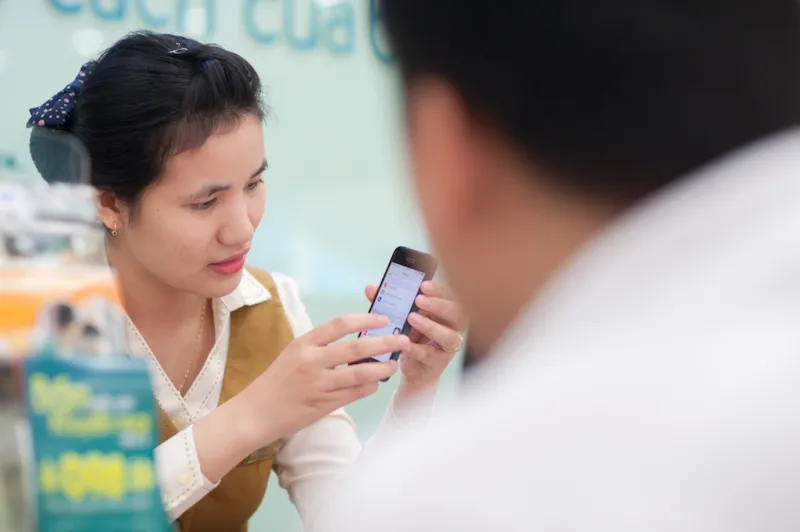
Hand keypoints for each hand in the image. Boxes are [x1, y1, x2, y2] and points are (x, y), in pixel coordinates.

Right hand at [240, 313, 410, 442]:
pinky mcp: (324, 404)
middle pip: (356, 347)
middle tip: (402, 340)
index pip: (339, 324)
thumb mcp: (294, 355)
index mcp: (304, 343)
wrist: (256, 412)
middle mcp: (312, 361)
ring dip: (382, 368)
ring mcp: (319, 384)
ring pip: (360, 372)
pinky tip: (376, 383)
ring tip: (394, 365)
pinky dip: (369, 387)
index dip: (365, 319)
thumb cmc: (276, 381)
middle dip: (384, 342)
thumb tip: (357, 342)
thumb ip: (321, 347)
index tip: (383, 319)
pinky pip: (354, 393)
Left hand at [364, 281, 466, 392]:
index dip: (439, 290)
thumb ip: (388, 303)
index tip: (424, 285)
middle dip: (438, 305)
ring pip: (449, 336)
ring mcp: (446, 346)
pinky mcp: (438, 363)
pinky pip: (430, 355)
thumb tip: (371, 288)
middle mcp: (450, 327)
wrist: (412, 369)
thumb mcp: (400, 318)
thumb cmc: (410, 338)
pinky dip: (417, 349)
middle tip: (418, 300)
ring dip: (431, 326)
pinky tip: (406, 344)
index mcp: (444, 312)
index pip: (449, 296)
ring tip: (412, 318)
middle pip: (457, 314)